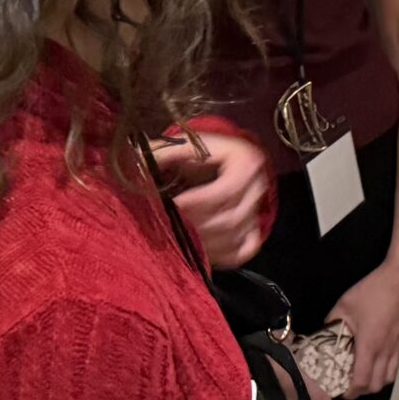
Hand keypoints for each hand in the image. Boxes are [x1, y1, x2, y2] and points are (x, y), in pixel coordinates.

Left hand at [151, 130, 270, 270]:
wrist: (210, 160)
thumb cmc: (190, 153)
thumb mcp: (176, 144)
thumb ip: (161, 154)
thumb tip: (139, 168)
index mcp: (245, 161)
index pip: (227, 191)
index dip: (198, 202)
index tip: (172, 206)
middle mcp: (259, 185)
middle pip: (232, 218)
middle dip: (198, 225)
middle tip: (171, 225)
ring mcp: (258, 210)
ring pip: (236, 237)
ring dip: (205, 242)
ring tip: (179, 237)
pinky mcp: (253, 230)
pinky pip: (243, 250)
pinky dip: (222, 255)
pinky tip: (198, 250)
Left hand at [327, 256, 398, 399]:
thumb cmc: (373, 289)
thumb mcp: (345, 304)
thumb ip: (332, 322)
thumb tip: (324, 333)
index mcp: (369, 345)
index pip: (361, 382)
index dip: (350, 392)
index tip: (340, 390)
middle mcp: (385, 351)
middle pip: (376, 386)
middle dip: (362, 391)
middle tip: (350, 384)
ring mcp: (398, 346)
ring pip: (389, 378)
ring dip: (376, 382)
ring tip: (365, 375)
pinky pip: (396, 365)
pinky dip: (386, 371)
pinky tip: (378, 361)